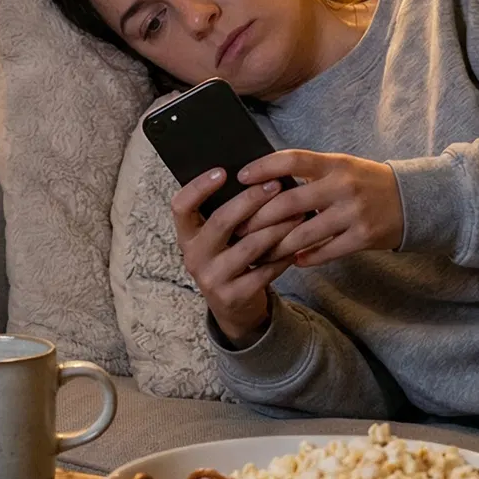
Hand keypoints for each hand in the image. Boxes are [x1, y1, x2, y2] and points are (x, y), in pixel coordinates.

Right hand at [170, 169, 306, 346]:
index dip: (198, 187)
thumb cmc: (230, 258)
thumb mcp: (220, 238)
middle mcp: (193, 257)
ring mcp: (212, 279)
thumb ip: (229, 212)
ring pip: (249, 246)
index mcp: (187, 236)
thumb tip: (258, 175)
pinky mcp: (233, 297)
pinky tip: (297, 243)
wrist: (233, 307)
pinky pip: (264, 271)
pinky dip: (283, 255)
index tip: (223, 171)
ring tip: (297, 212)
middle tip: (276, 185)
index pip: (180, 206)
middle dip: (251, 200)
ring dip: (277, 227)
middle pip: (221, 221)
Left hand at [234, 149, 404, 268]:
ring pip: (303, 233)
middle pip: (290, 202)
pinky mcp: (363, 237)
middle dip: (259, 218)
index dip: (264, 167)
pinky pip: (325, 252)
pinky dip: (306, 258)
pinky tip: (293, 260)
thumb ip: (310, 173)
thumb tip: (265, 183)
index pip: (292, 160)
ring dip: (277, 245)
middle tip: (239, 228)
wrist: (413, 200)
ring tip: (259, 251)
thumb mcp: (342, 167)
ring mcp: (353, 213)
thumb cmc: (366, 182)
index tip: (241, 177)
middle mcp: (343, 186)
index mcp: (335, 164)